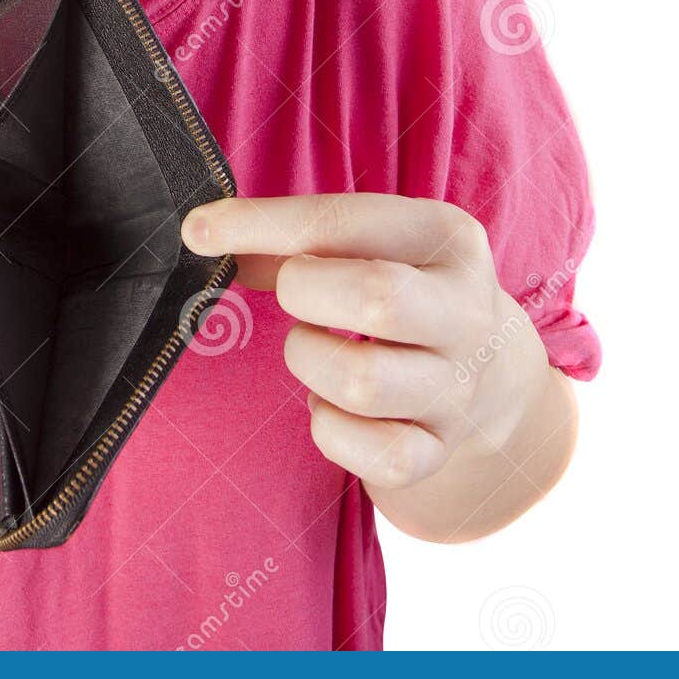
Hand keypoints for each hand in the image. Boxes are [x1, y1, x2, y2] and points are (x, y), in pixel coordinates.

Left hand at [180, 192, 549, 495]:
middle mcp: (466, 312)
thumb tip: (205, 235)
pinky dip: (332, 430)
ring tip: (314, 348)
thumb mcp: (363, 241)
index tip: (197, 230)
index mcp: (446, 238)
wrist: (481, 366)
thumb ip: (288, 236)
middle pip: (377, 298)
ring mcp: (458, 388)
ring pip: (362, 382)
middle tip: (297, 296)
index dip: (260, 225)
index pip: (343, 223)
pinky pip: (375, 455)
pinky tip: (331, 404)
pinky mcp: (439, 450)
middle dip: (304, 294)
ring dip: (310, 362)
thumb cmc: (395, 282)